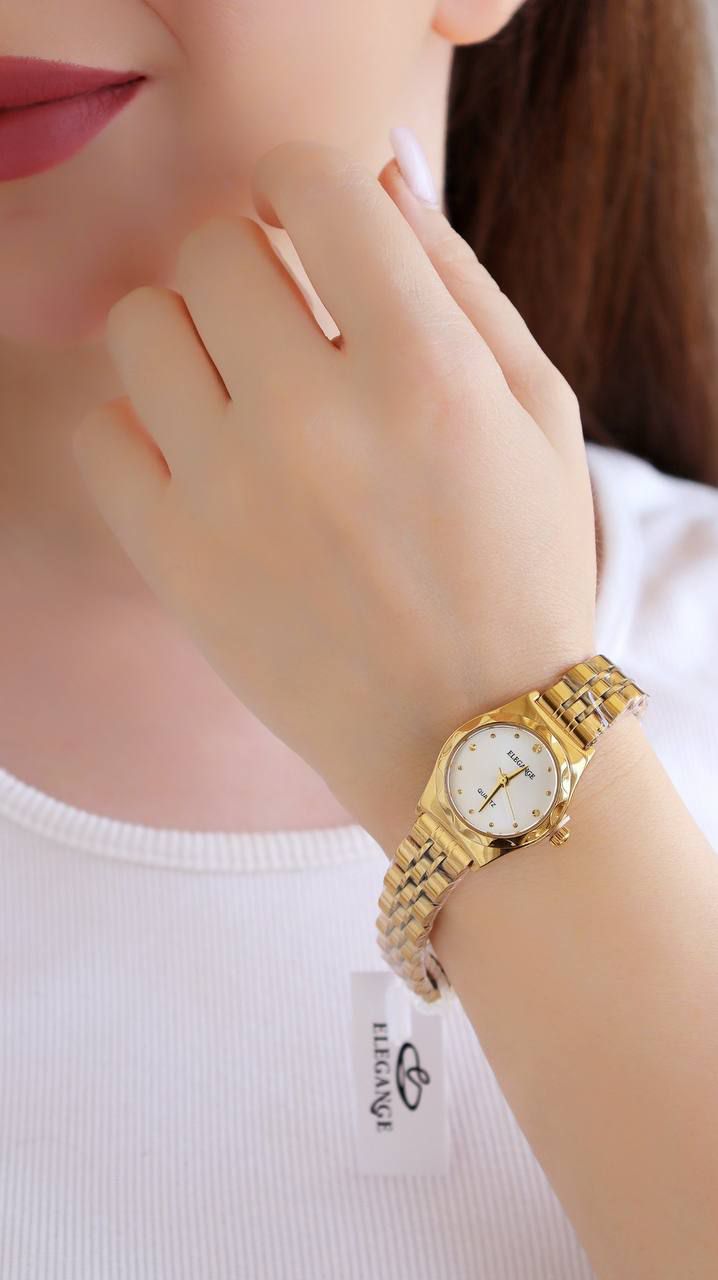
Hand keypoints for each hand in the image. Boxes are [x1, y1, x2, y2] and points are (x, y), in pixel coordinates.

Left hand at [71, 138, 597, 850]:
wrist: (470, 737)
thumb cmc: (519, 568)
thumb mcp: (540, 413)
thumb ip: (458, 278)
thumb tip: (379, 172)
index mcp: (425, 370)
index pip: (311, 182)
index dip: (306, 182)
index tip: (310, 223)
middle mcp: (316, 420)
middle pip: (212, 247)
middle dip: (251, 263)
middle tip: (287, 324)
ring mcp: (231, 494)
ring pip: (140, 324)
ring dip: (189, 336)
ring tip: (241, 391)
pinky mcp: (173, 561)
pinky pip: (99, 431)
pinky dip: (141, 428)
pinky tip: (200, 459)